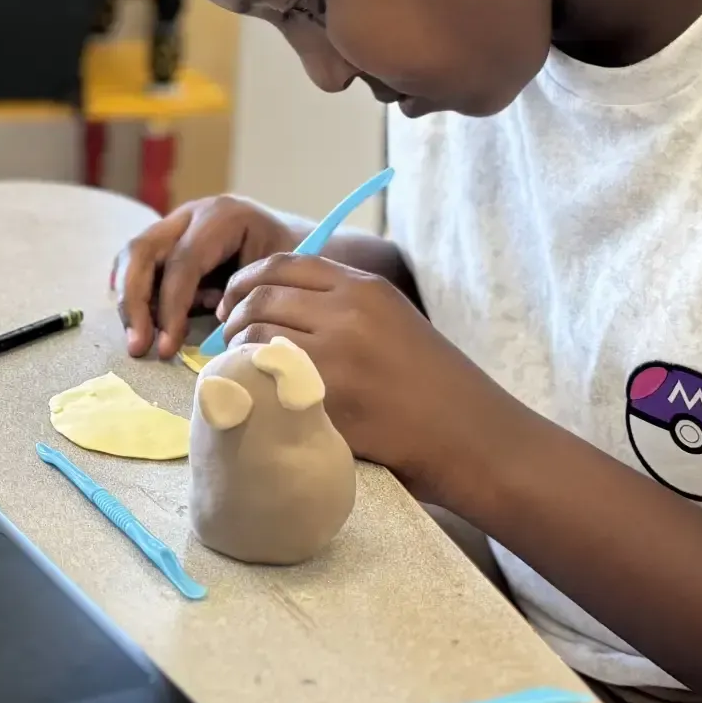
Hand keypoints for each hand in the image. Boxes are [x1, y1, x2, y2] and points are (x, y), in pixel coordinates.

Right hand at [112, 196, 304, 358]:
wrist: (294, 241)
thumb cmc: (291, 261)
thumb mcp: (278, 275)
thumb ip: (248, 294)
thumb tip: (218, 321)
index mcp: (222, 217)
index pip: (183, 262)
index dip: (171, 307)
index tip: (168, 348)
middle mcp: (191, 214)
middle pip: (142, 250)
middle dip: (134, 301)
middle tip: (138, 346)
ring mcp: (174, 224)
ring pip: (132, 256)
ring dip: (129, 302)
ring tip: (138, 343)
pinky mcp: (166, 241)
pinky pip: (137, 264)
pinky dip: (133, 294)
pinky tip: (139, 324)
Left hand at [216, 253, 519, 499]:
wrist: (475, 438)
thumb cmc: (437, 386)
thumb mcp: (394, 321)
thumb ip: (344, 306)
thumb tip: (279, 306)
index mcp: (365, 288)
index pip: (282, 265)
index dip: (246, 282)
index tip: (232, 303)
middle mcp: (348, 313)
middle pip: (261, 299)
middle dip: (233, 319)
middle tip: (226, 342)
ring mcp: (337, 357)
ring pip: (256, 340)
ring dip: (237, 355)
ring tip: (239, 372)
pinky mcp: (329, 401)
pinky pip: (266, 383)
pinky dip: (250, 387)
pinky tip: (252, 398)